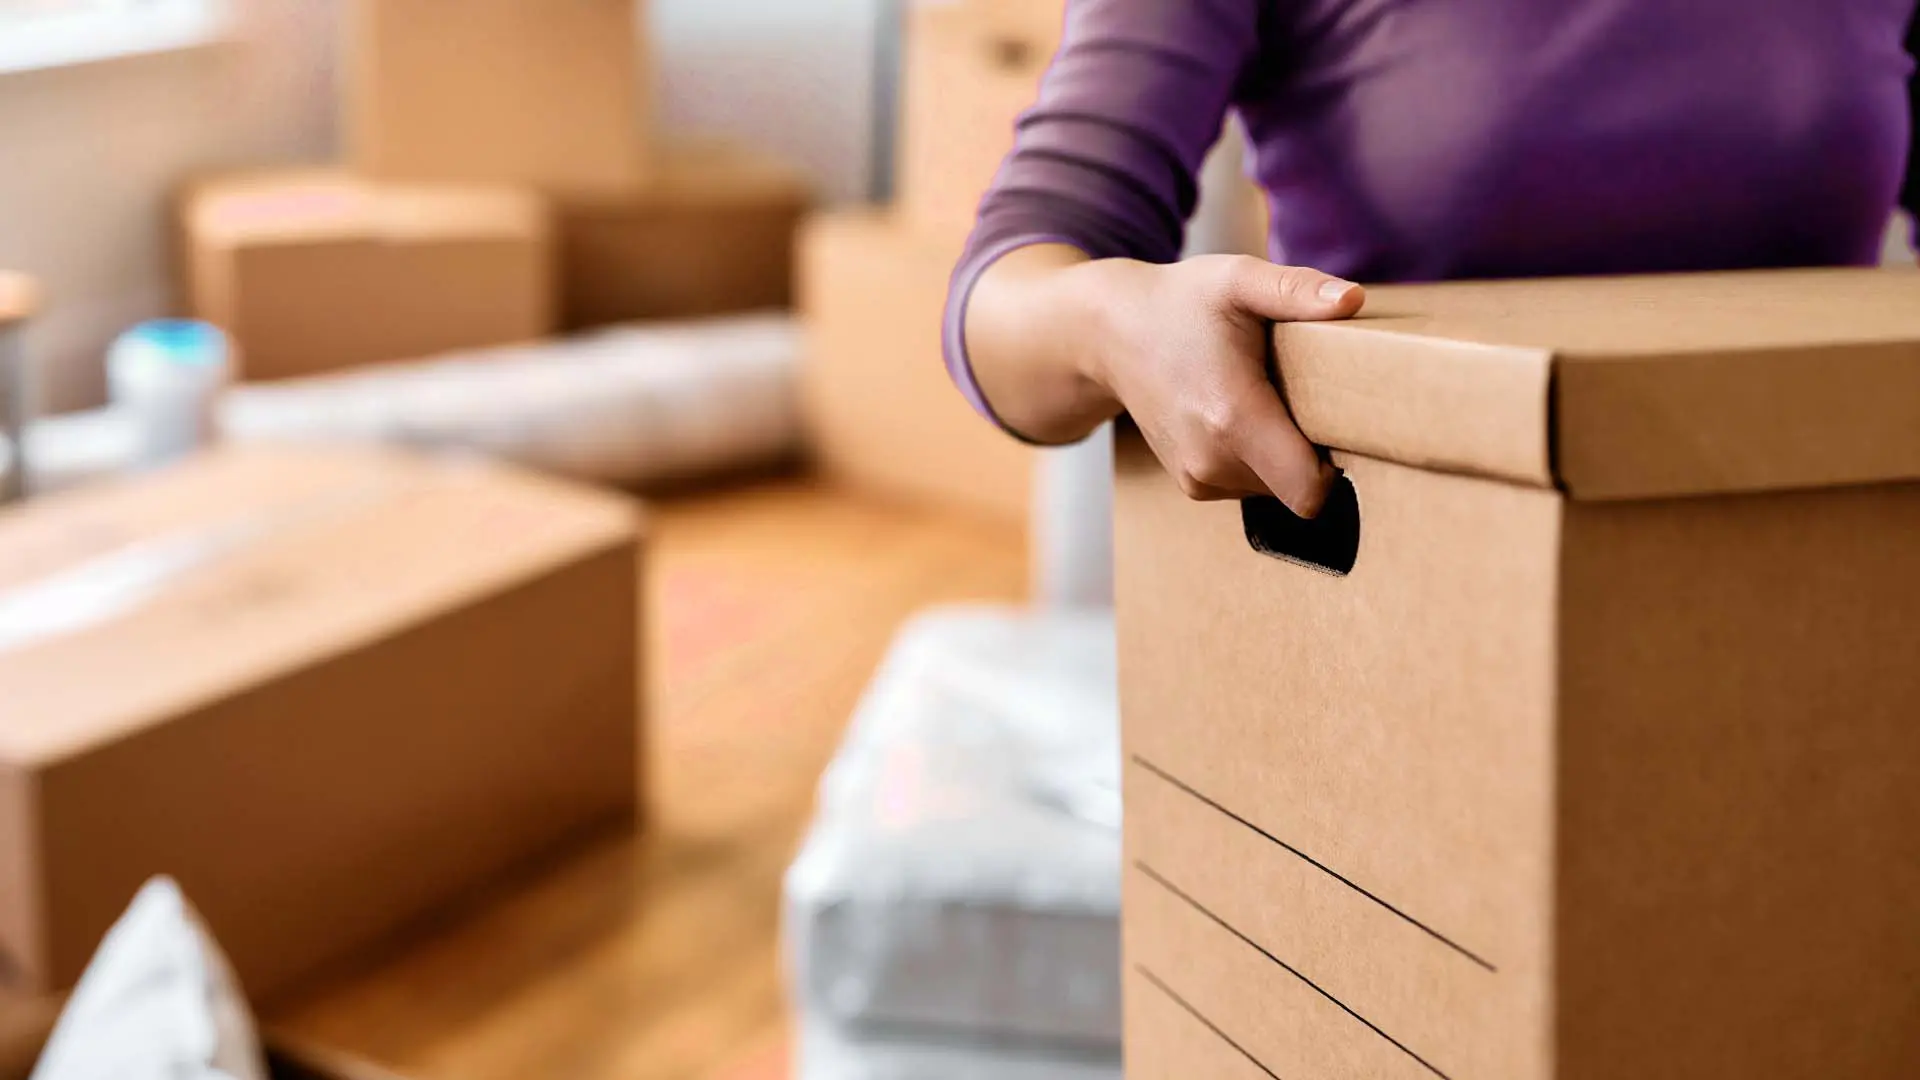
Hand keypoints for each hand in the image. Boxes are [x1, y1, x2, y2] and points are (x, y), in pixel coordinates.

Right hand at [1081, 255, 1363, 516]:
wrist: (1111, 334)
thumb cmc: (1181, 302)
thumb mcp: (1238, 279)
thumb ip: (1296, 291)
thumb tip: (1353, 299)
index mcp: (1234, 417)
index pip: (1309, 491)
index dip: (1338, 466)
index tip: (1339, 423)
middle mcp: (1213, 461)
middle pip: (1298, 489)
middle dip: (1312, 453)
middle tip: (1302, 395)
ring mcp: (1198, 477)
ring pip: (1275, 490)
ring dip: (1283, 455)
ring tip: (1266, 400)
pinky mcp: (1193, 483)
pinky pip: (1250, 486)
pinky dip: (1258, 460)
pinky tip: (1242, 415)